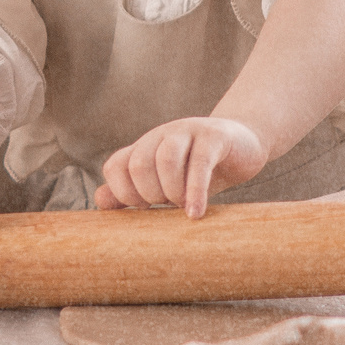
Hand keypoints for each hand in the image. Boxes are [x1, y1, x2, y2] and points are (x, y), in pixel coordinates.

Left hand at [95, 118, 268, 217]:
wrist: (244, 145)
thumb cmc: (200, 171)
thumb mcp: (166, 183)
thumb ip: (133, 191)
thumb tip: (100, 200)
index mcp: (145, 147)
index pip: (115, 166)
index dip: (124, 193)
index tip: (145, 209)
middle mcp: (161, 136)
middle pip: (139, 164)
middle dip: (150, 194)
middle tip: (169, 206)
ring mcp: (187, 131)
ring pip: (165, 158)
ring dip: (172, 192)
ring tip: (184, 208)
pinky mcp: (214, 136)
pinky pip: (200, 162)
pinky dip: (195, 191)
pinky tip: (197, 212)